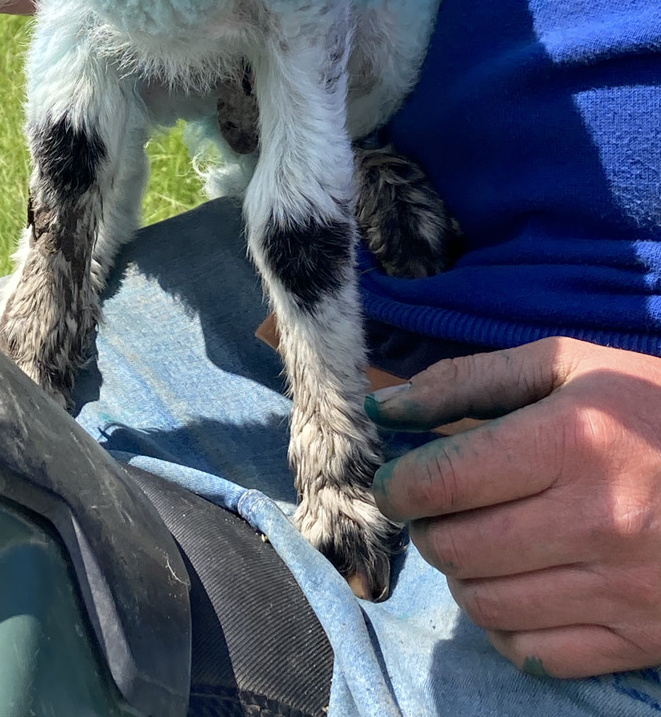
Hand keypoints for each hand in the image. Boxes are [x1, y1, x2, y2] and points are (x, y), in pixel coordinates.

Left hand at [367, 337, 660, 678]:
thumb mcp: (568, 366)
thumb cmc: (652, 408)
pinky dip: (507, 626)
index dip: (400, 485)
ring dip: (464, 575)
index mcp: (572, 442)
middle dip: (429, 526)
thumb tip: (385, 410)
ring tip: (483, 540)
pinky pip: (533, 653)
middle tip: (442, 508)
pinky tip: (520, 584)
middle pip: (455, 548)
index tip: (399, 481)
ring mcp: (622, 589)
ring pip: (485, 605)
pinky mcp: (640, 638)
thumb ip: (468, 380)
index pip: (443, 482)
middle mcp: (597, 520)